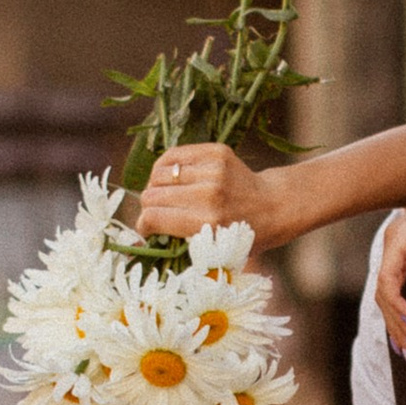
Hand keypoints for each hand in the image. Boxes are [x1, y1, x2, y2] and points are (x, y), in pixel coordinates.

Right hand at [133, 148, 292, 248]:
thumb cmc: (239, 236)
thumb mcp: (211, 252)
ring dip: (156, 186)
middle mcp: (209, 194)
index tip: (148, 230)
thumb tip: (131, 247)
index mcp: (206, 223)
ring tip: (165, 195)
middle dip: (148, 207)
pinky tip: (172, 178)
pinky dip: (166, 167)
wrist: (273, 206)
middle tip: (158, 214)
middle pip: (151, 195)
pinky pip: (173, 155)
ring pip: (158, 173)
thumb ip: (173, 249)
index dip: (144, 226)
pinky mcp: (216, 152)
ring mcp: (213, 170)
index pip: (152, 217)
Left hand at [375, 165, 405, 360]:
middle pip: (385, 300)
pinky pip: (390, 280)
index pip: (394, 296)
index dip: (402, 326)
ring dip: (398, 325)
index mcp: (405, 250)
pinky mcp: (402, 239)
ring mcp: (394, 241)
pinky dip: (397, 304)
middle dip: (398, 333)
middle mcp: (394, 245)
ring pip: (384, 294)